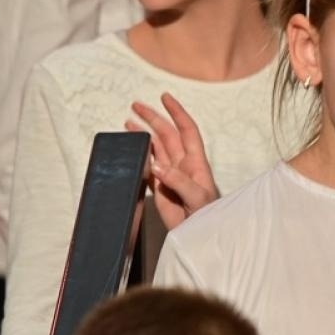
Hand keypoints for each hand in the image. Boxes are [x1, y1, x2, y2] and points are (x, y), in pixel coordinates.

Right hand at [126, 93, 218, 228]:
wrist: (200, 236)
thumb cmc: (207, 216)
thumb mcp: (197, 197)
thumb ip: (179, 181)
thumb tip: (157, 165)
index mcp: (195, 162)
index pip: (186, 130)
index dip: (177, 112)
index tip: (165, 97)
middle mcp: (183, 165)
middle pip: (166, 134)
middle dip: (153, 118)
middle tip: (136, 105)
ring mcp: (170, 176)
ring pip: (155, 148)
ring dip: (143, 134)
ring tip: (128, 122)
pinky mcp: (160, 189)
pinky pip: (147, 168)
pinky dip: (139, 157)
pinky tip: (130, 149)